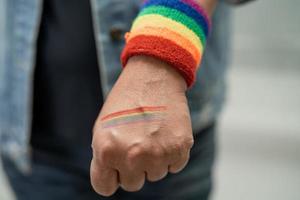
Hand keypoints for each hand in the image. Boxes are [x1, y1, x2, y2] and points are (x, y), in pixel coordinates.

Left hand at [90, 56, 193, 195]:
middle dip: (132, 168)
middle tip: (136, 142)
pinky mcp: (180, 148)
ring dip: (153, 160)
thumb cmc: (125, 103)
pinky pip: (174, 166)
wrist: (153, 77)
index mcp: (106, 150)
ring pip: (155, 175)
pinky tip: (165, 133)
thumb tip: (115, 181)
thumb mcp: (103, 129)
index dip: (111, 175)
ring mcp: (158, 153)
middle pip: (132, 184)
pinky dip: (171, 154)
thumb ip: (105, 159)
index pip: (105, 187)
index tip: (116, 165)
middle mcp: (132, 156)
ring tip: (151, 133)